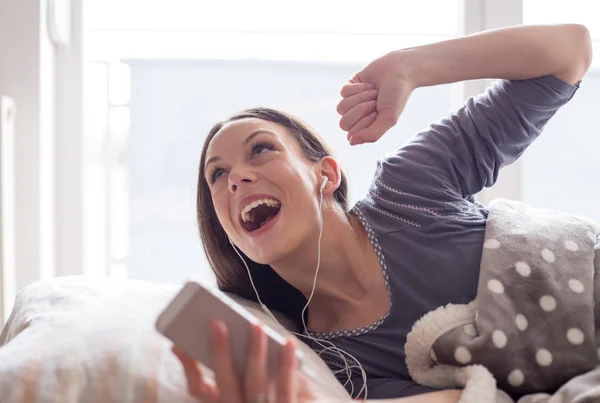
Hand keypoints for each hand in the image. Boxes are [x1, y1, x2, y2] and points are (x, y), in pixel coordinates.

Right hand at [172, 320, 331, 402]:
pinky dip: (286, 364)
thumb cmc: (277, 396)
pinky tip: (289, 343)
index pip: (199, 390)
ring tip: (256, 325)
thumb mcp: (252, 388)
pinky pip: (286, 388)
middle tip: (217, 323)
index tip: (178, 344)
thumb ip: (245, 370)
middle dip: (219, 352)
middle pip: (225, 382)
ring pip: (255, 382)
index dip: (188, 367)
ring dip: (255, 351)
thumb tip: (242, 332)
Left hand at [336, 50, 415, 145]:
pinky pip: (344, 92)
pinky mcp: (349, 87)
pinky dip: (359, 88)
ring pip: (341, 108)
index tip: (378, 113)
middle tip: (375, 102)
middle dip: (361, 111)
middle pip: (343, 123)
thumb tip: (351, 142)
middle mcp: (357, 117)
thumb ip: (372, 134)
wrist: (400, 70)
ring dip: (361, 98)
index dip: (365, 122)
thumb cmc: (397, 96)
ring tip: (374, 93)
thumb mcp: (389, 118)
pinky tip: (369, 85)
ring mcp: (351, 102)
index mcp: (366, 128)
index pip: (352, 134)